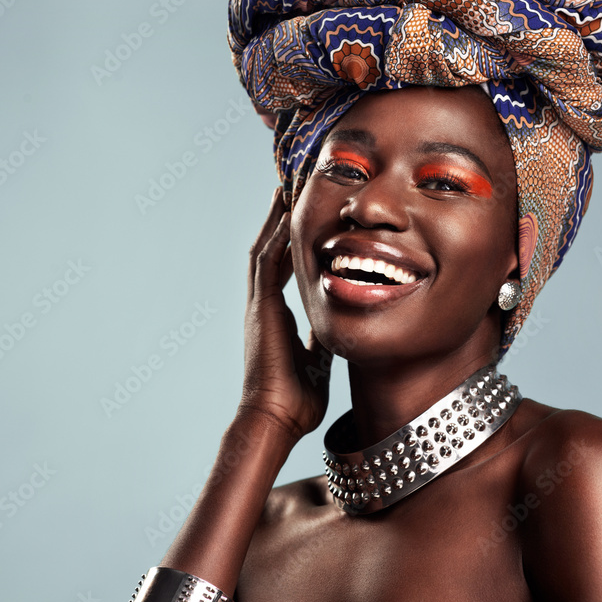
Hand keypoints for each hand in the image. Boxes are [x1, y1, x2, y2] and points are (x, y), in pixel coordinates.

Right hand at [239, 187, 331, 440]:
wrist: (276, 419)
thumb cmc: (297, 399)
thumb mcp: (318, 357)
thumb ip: (323, 335)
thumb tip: (342, 321)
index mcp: (275, 315)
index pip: (284, 265)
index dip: (292, 237)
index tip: (305, 211)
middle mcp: (263, 303)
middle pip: (271, 247)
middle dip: (280, 216)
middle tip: (291, 182)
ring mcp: (259, 304)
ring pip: (267, 246)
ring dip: (277, 216)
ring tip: (288, 183)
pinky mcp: (262, 307)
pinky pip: (269, 261)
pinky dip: (278, 234)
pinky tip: (288, 212)